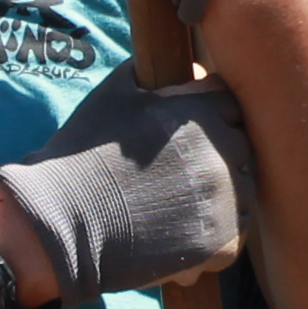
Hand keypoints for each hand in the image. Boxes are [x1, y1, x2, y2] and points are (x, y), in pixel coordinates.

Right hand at [0, 80, 254, 301]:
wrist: (62, 220)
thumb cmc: (83, 154)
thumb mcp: (114, 94)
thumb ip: (154, 73)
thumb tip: (187, 67)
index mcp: (200, 111)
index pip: (231, 104)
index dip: (212, 116)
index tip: (191, 134)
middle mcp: (221, 151)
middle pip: (241, 147)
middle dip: (219, 155)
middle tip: (181, 173)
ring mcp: (224, 198)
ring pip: (244, 190)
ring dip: (221, 194)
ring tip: (178, 204)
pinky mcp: (221, 241)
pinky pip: (236, 233)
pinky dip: (215, 233)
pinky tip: (179, 231)